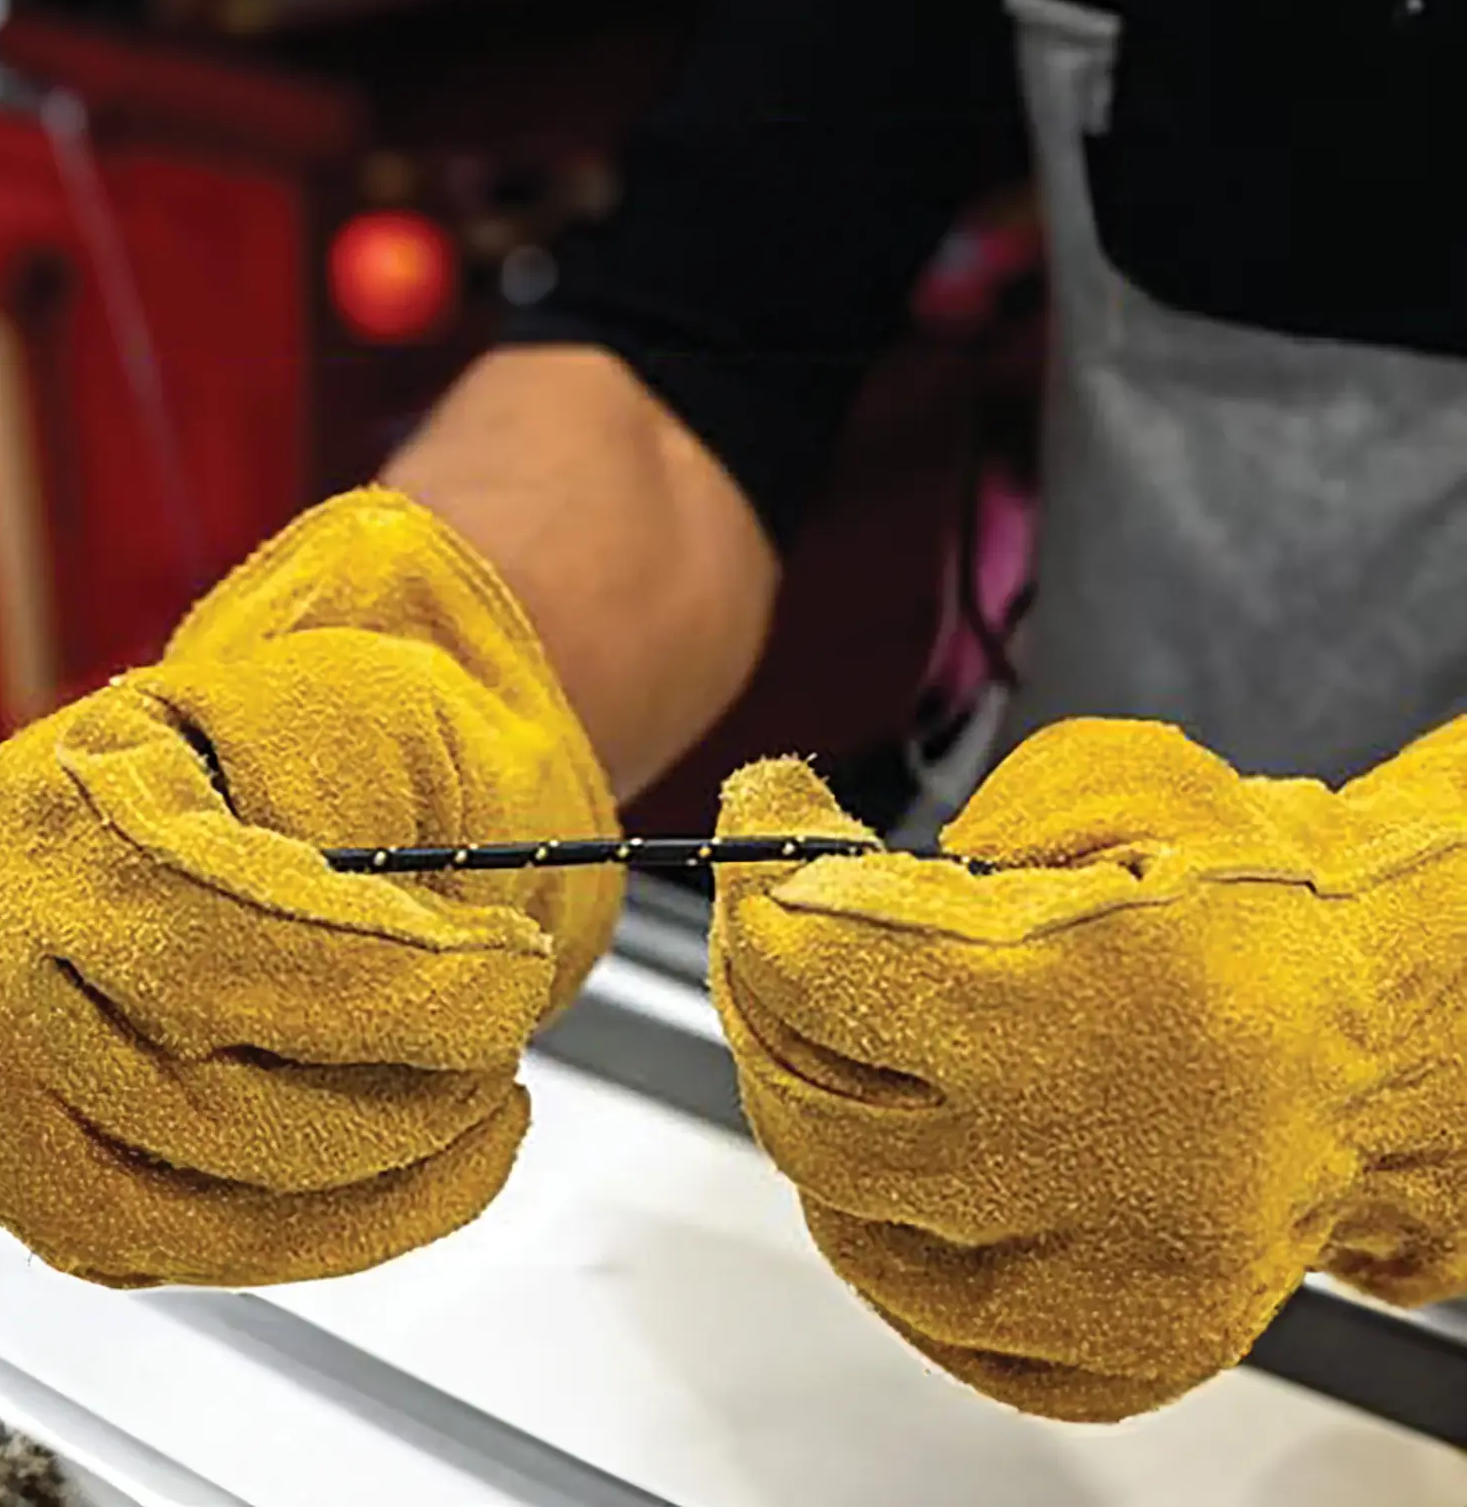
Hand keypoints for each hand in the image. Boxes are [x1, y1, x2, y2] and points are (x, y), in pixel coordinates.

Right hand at [0, 490, 621, 1287]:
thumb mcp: (361, 702)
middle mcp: (3, 953)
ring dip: (383, 1173)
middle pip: (188, 1096)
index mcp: (61, 805)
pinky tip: (447, 1157)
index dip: (374, 978)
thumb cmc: (339, 740)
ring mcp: (18, 1080)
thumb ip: (360, 804)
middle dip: (390, 1086)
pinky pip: (200, 1251)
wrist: (311, 786)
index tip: (511, 975)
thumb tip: (419, 950)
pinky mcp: (66, 1180)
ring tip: (489, 1093)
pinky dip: (351, 1228)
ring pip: (190, 1208)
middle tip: (507, 1031)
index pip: (200, 932)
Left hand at [709, 719, 1466, 1420]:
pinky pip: (913, 1298)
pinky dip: (875, 1211)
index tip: (761, 834)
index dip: (759, 893)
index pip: (823, 970)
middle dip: (760, 994)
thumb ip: (954, 823)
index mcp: (1094, 1004)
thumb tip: (816, 883)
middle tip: (774, 931)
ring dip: (809, 1101)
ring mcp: (1094, 1285)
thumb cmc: (1255, 903)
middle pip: (805, 1098)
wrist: (1375, 1039)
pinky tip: (907, 1136)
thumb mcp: (1122, 781)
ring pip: (840, 1208)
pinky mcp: (1103, 1354)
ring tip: (846, 1026)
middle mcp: (1092, 1167)